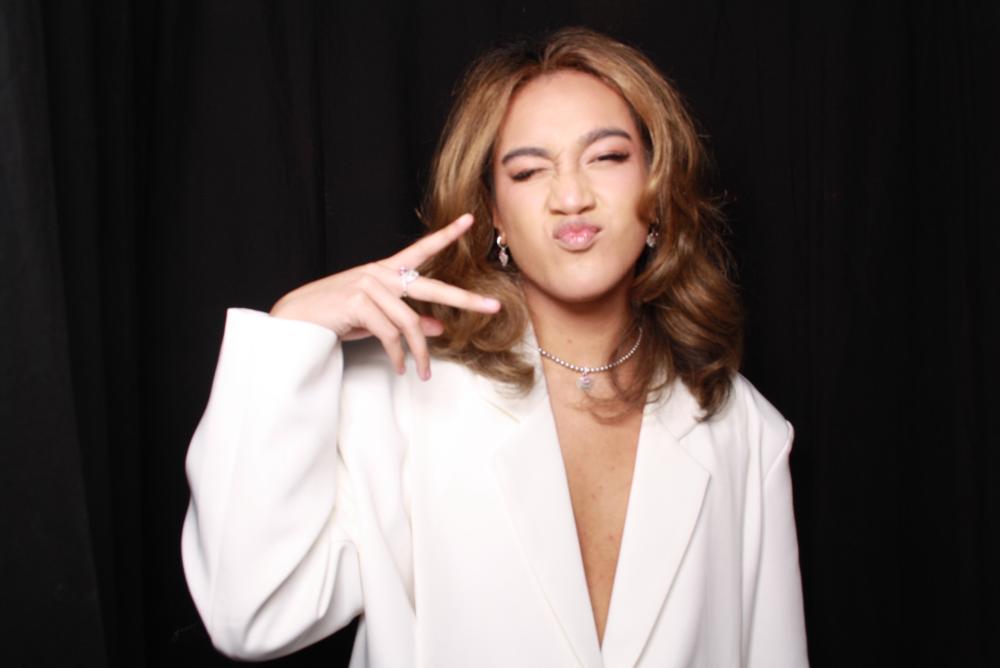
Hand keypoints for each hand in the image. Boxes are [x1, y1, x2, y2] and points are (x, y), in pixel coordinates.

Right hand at [269, 214, 499, 379]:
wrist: (296, 320)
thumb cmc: (336, 317)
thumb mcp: (377, 318)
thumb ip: (407, 319)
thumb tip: (439, 327)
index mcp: (384, 271)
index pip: (421, 249)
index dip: (445, 235)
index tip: (468, 220)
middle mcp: (380, 274)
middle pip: (432, 286)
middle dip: (465, 299)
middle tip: (493, 306)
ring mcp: (369, 286)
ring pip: (410, 323)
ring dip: (420, 353)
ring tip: (422, 372)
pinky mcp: (359, 304)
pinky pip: (391, 335)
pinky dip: (399, 356)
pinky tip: (401, 368)